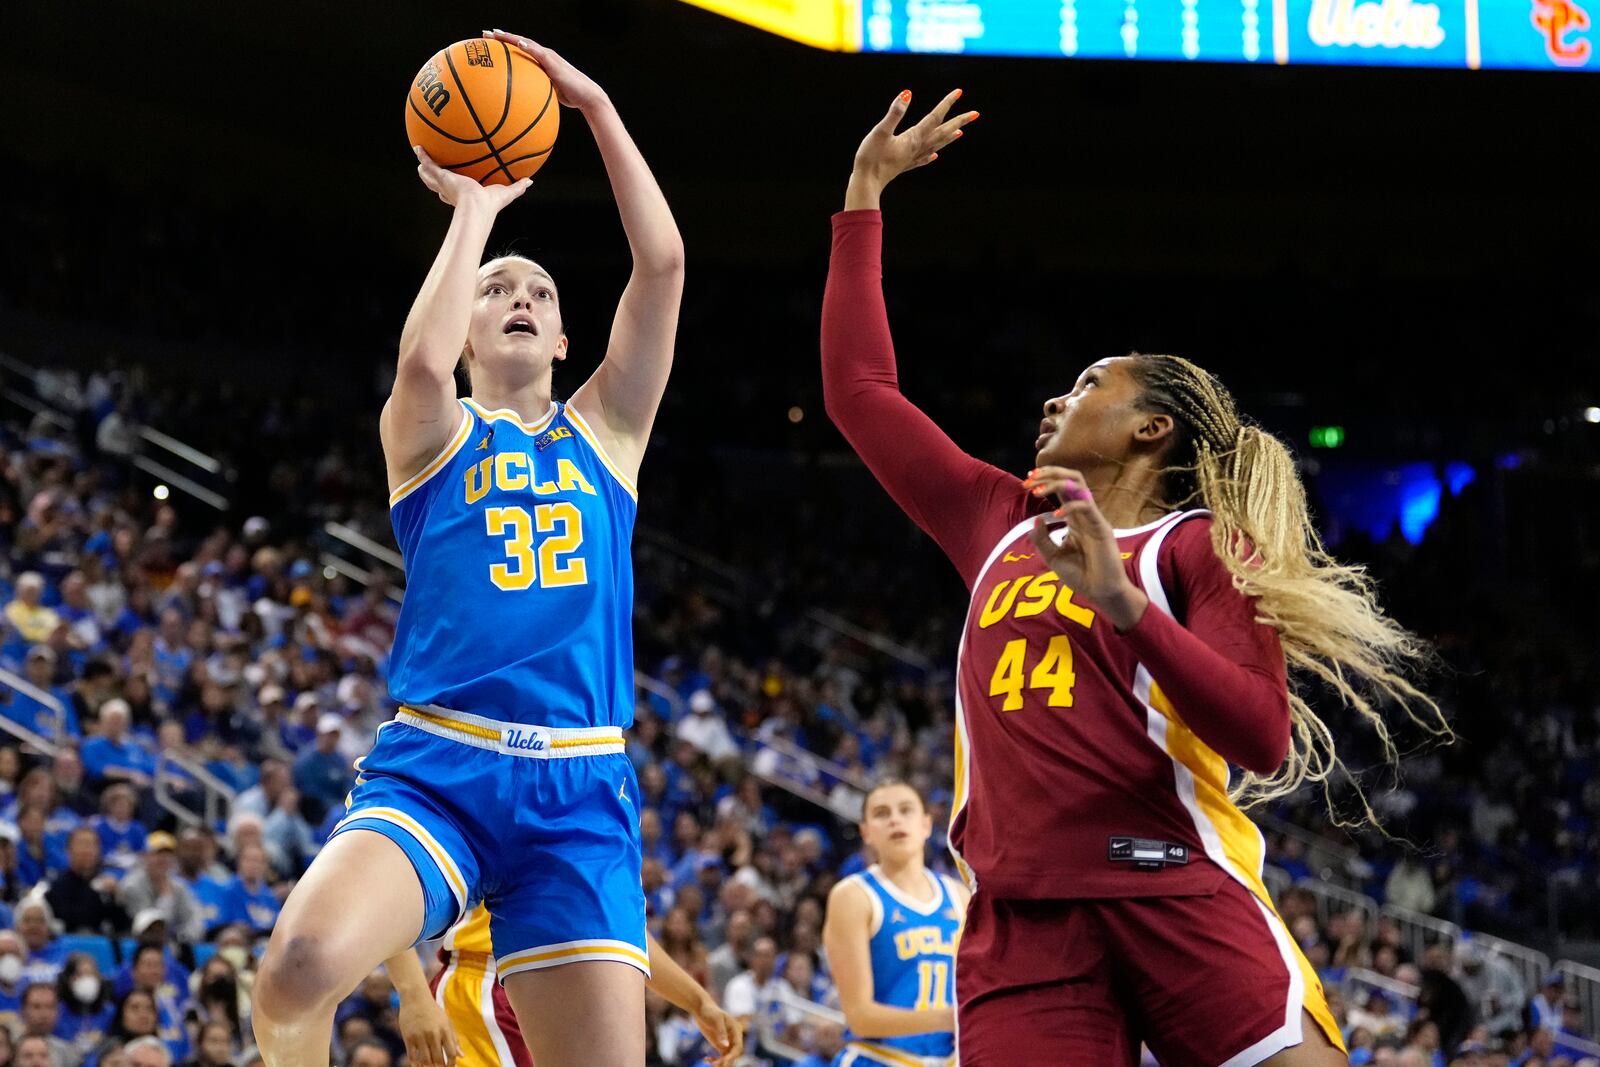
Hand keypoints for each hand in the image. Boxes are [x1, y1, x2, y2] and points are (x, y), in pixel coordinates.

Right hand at [397, 989, 459, 1066]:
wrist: (415, 998)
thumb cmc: (433, 1011)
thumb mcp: (447, 1022)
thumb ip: (454, 1039)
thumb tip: (461, 1056)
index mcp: (445, 1030)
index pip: (451, 1053)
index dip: (452, 1064)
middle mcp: (433, 1034)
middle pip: (438, 1059)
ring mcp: (420, 1036)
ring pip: (425, 1060)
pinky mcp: (408, 1038)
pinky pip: (412, 1057)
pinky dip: (416, 1064)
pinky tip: (419, 1066)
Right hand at [413, 146, 531, 208]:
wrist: (476, 207)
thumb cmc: (489, 205)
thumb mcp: (506, 193)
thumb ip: (517, 187)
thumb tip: (529, 181)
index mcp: (463, 195)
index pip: (455, 190)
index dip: (452, 186)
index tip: (453, 181)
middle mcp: (451, 190)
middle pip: (438, 183)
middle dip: (433, 176)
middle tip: (430, 168)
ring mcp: (444, 184)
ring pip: (429, 175)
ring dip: (424, 167)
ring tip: (420, 156)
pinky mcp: (441, 177)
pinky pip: (429, 164)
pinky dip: (423, 156)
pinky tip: (418, 147)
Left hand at [485, 31, 608, 111]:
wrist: (587, 96)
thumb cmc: (570, 97)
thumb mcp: (549, 94)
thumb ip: (537, 93)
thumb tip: (522, 105)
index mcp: (540, 61)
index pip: (519, 50)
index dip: (504, 45)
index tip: (488, 43)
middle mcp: (543, 55)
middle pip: (519, 43)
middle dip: (501, 38)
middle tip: (484, 35)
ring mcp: (548, 57)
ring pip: (526, 43)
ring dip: (510, 38)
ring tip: (495, 34)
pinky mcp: (554, 62)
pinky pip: (539, 53)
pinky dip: (528, 47)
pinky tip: (518, 44)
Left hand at [692, 997, 744, 1066]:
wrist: (701, 1009)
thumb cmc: (709, 1011)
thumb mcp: (716, 1020)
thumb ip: (721, 1033)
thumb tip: (726, 1046)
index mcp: (736, 1030)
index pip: (738, 1046)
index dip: (732, 1055)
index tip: (724, 1061)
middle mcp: (733, 1037)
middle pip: (734, 1054)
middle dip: (726, 1061)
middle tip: (715, 1064)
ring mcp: (727, 1042)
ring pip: (728, 1057)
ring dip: (720, 1062)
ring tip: (711, 1063)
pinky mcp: (720, 1045)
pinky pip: (721, 1057)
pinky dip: (715, 1060)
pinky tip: (706, 1059)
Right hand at [845, 89, 977, 208]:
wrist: (866, 183)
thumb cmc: (871, 157)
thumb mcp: (880, 131)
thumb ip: (895, 113)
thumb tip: (907, 94)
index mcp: (914, 137)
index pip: (935, 117)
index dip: (947, 103)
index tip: (960, 92)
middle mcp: (918, 147)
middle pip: (943, 132)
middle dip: (959, 121)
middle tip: (975, 114)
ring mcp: (912, 158)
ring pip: (936, 145)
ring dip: (949, 137)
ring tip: (961, 132)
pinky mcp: (904, 166)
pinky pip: (923, 159)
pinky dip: (931, 155)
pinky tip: (935, 155)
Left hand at [1023, 467, 1148, 631]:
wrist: (1101, 593)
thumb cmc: (1081, 576)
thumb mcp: (1053, 558)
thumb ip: (1042, 540)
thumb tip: (1036, 520)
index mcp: (1074, 519)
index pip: (1062, 489)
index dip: (1045, 480)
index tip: (1026, 481)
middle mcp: (1084, 514)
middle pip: (1071, 480)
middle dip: (1049, 474)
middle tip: (1029, 480)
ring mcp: (1094, 519)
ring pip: (1079, 486)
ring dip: (1056, 482)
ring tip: (1038, 489)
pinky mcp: (1102, 527)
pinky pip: (1086, 507)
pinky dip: (1069, 506)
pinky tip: (1055, 516)